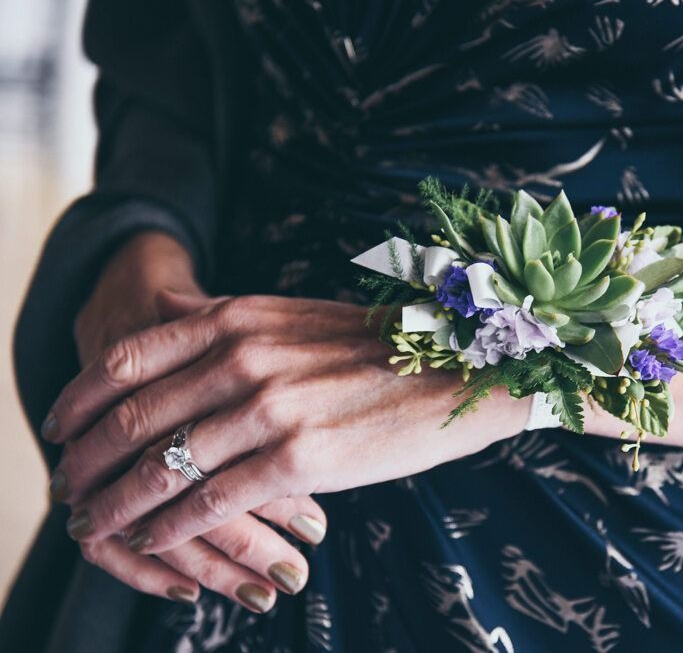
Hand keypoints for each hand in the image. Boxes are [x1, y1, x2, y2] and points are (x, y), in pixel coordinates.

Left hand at [46, 291, 526, 558]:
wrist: (458, 371)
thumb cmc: (375, 349)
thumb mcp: (294, 315)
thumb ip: (227, 316)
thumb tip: (167, 306)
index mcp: (239, 319)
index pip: (129, 358)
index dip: (80, 398)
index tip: (59, 427)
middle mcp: (245, 358)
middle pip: (133, 416)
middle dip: (86, 459)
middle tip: (66, 487)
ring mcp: (270, 409)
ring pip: (163, 464)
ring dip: (117, 502)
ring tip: (93, 524)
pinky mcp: (299, 460)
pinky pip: (211, 500)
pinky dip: (170, 525)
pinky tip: (153, 540)